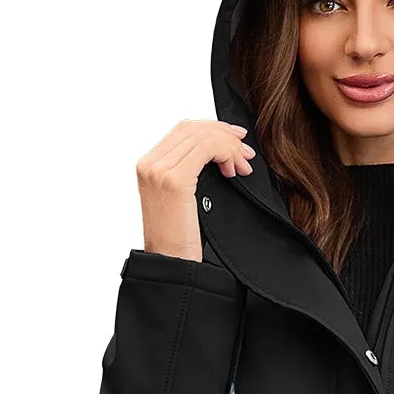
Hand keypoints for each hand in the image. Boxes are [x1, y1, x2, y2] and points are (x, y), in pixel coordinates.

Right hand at [136, 119, 257, 262]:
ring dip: (229, 146)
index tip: (235, 138)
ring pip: (201, 136)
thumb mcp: (182, 198)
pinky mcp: (174, 180)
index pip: (183, 130)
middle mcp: (149, 164)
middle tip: (245, 152)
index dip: (212, 128)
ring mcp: (159, 170)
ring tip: (243, 165)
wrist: (171, 264)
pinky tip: (234, 171)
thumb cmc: (179, 239)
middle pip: (192, 128)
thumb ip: (190, 171)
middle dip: (224, 134)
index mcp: (148, 165)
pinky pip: (206, 149)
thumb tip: (217, 153)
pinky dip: (226, 153)